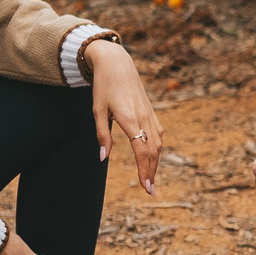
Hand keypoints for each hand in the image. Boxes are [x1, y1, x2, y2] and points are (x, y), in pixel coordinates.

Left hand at [82, 38, 161, 195]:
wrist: (117, 63)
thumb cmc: (103, 86)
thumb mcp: (97, 110)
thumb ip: (102, 135)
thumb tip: (103, 158)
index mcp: (130, 119)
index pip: (141, 151)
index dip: (145, 170)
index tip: (146, 187)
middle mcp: (143, 118)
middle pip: (152, 151)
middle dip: (152, 173)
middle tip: (150, 191)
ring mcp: (149, 114)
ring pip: (157, 144)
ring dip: (155, 163)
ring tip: (151, 179)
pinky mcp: (150, 111)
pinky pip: (157, 134)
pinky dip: (156, 149)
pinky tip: (153, 158)